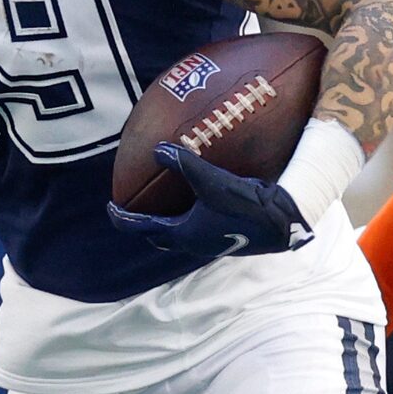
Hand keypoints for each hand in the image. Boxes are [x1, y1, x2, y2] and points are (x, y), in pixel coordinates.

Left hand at [106, 143, 311, 258]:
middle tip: (135, 210)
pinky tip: (200, 202)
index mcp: (183, 234)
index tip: (111, 208)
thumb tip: (156, 149)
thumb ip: (182, 163)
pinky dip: (190, 218)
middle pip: (160, 237)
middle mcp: (194, 244)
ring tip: (165, 205)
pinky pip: (199, 229)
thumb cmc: (243, 204)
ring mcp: (211, 244)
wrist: (281, 221)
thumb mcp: (209, 179)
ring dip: (168, 224)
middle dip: (144, 226)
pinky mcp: (227, 238)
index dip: (123, 219)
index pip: (142, 229)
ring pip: (181, 236)